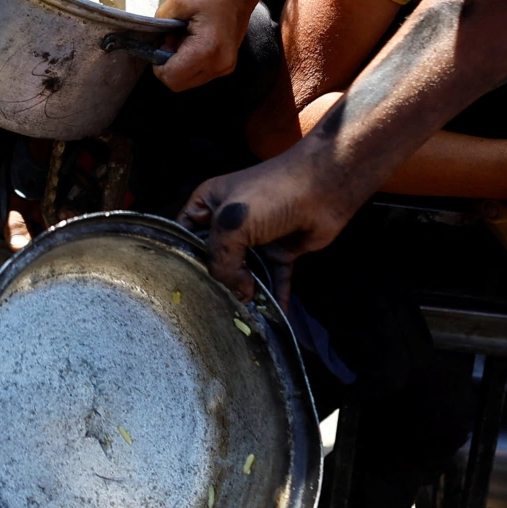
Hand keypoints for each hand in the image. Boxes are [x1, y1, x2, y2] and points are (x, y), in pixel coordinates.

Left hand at [154, 0, 269, 90]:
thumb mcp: (177, 0)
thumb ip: (160, 25)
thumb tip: (156, 43)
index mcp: (207, 50)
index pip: (171, 78)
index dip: (158, 64)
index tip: (161, 43)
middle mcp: (219, 64)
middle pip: (179, 84)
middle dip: (169, 65)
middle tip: (171, 40)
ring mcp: (225, 66)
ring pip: (189, 80)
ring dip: (180, 64)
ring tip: (184, 38)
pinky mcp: (227, 63)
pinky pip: (201, 72)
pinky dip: (191, 62)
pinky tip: (194, 41)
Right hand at [179, 146, 346, 306]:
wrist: (325, 186)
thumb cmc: (271, 194)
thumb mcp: (232, 224)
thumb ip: (222, 262)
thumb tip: (239, 294)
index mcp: (209, 205)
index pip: (185, 235)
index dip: (182, 259)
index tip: (181, 287)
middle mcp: (229, 223)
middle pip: (214, 259)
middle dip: (214, 283)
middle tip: (211, 310)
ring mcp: (256, 238)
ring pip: (243, 273)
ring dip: (243, 295)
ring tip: (238, 320)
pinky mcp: (280, 252)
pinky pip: (273, 280)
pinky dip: (274, 298)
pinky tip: (272, 319)